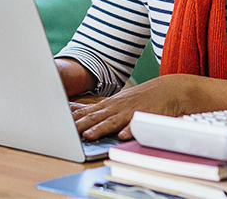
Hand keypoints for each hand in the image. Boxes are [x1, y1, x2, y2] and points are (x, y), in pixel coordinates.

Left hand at [71, 74, 191, 140]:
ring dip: (100, 128)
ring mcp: (131, 112)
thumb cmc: (140, 98)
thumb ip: (95, 108)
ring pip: (113, 121)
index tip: (57, 125)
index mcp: (109, 105)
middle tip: (66, 132)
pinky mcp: (146, 117)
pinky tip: (123, 136)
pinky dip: (130, 130)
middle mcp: (117, 108)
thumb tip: (73, 110)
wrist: (168, 89)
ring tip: (88, 135)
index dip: (72, 120)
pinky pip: (137, 125)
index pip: (87, 112)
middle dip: (80, 125)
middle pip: (95, 117)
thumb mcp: (115, 100)